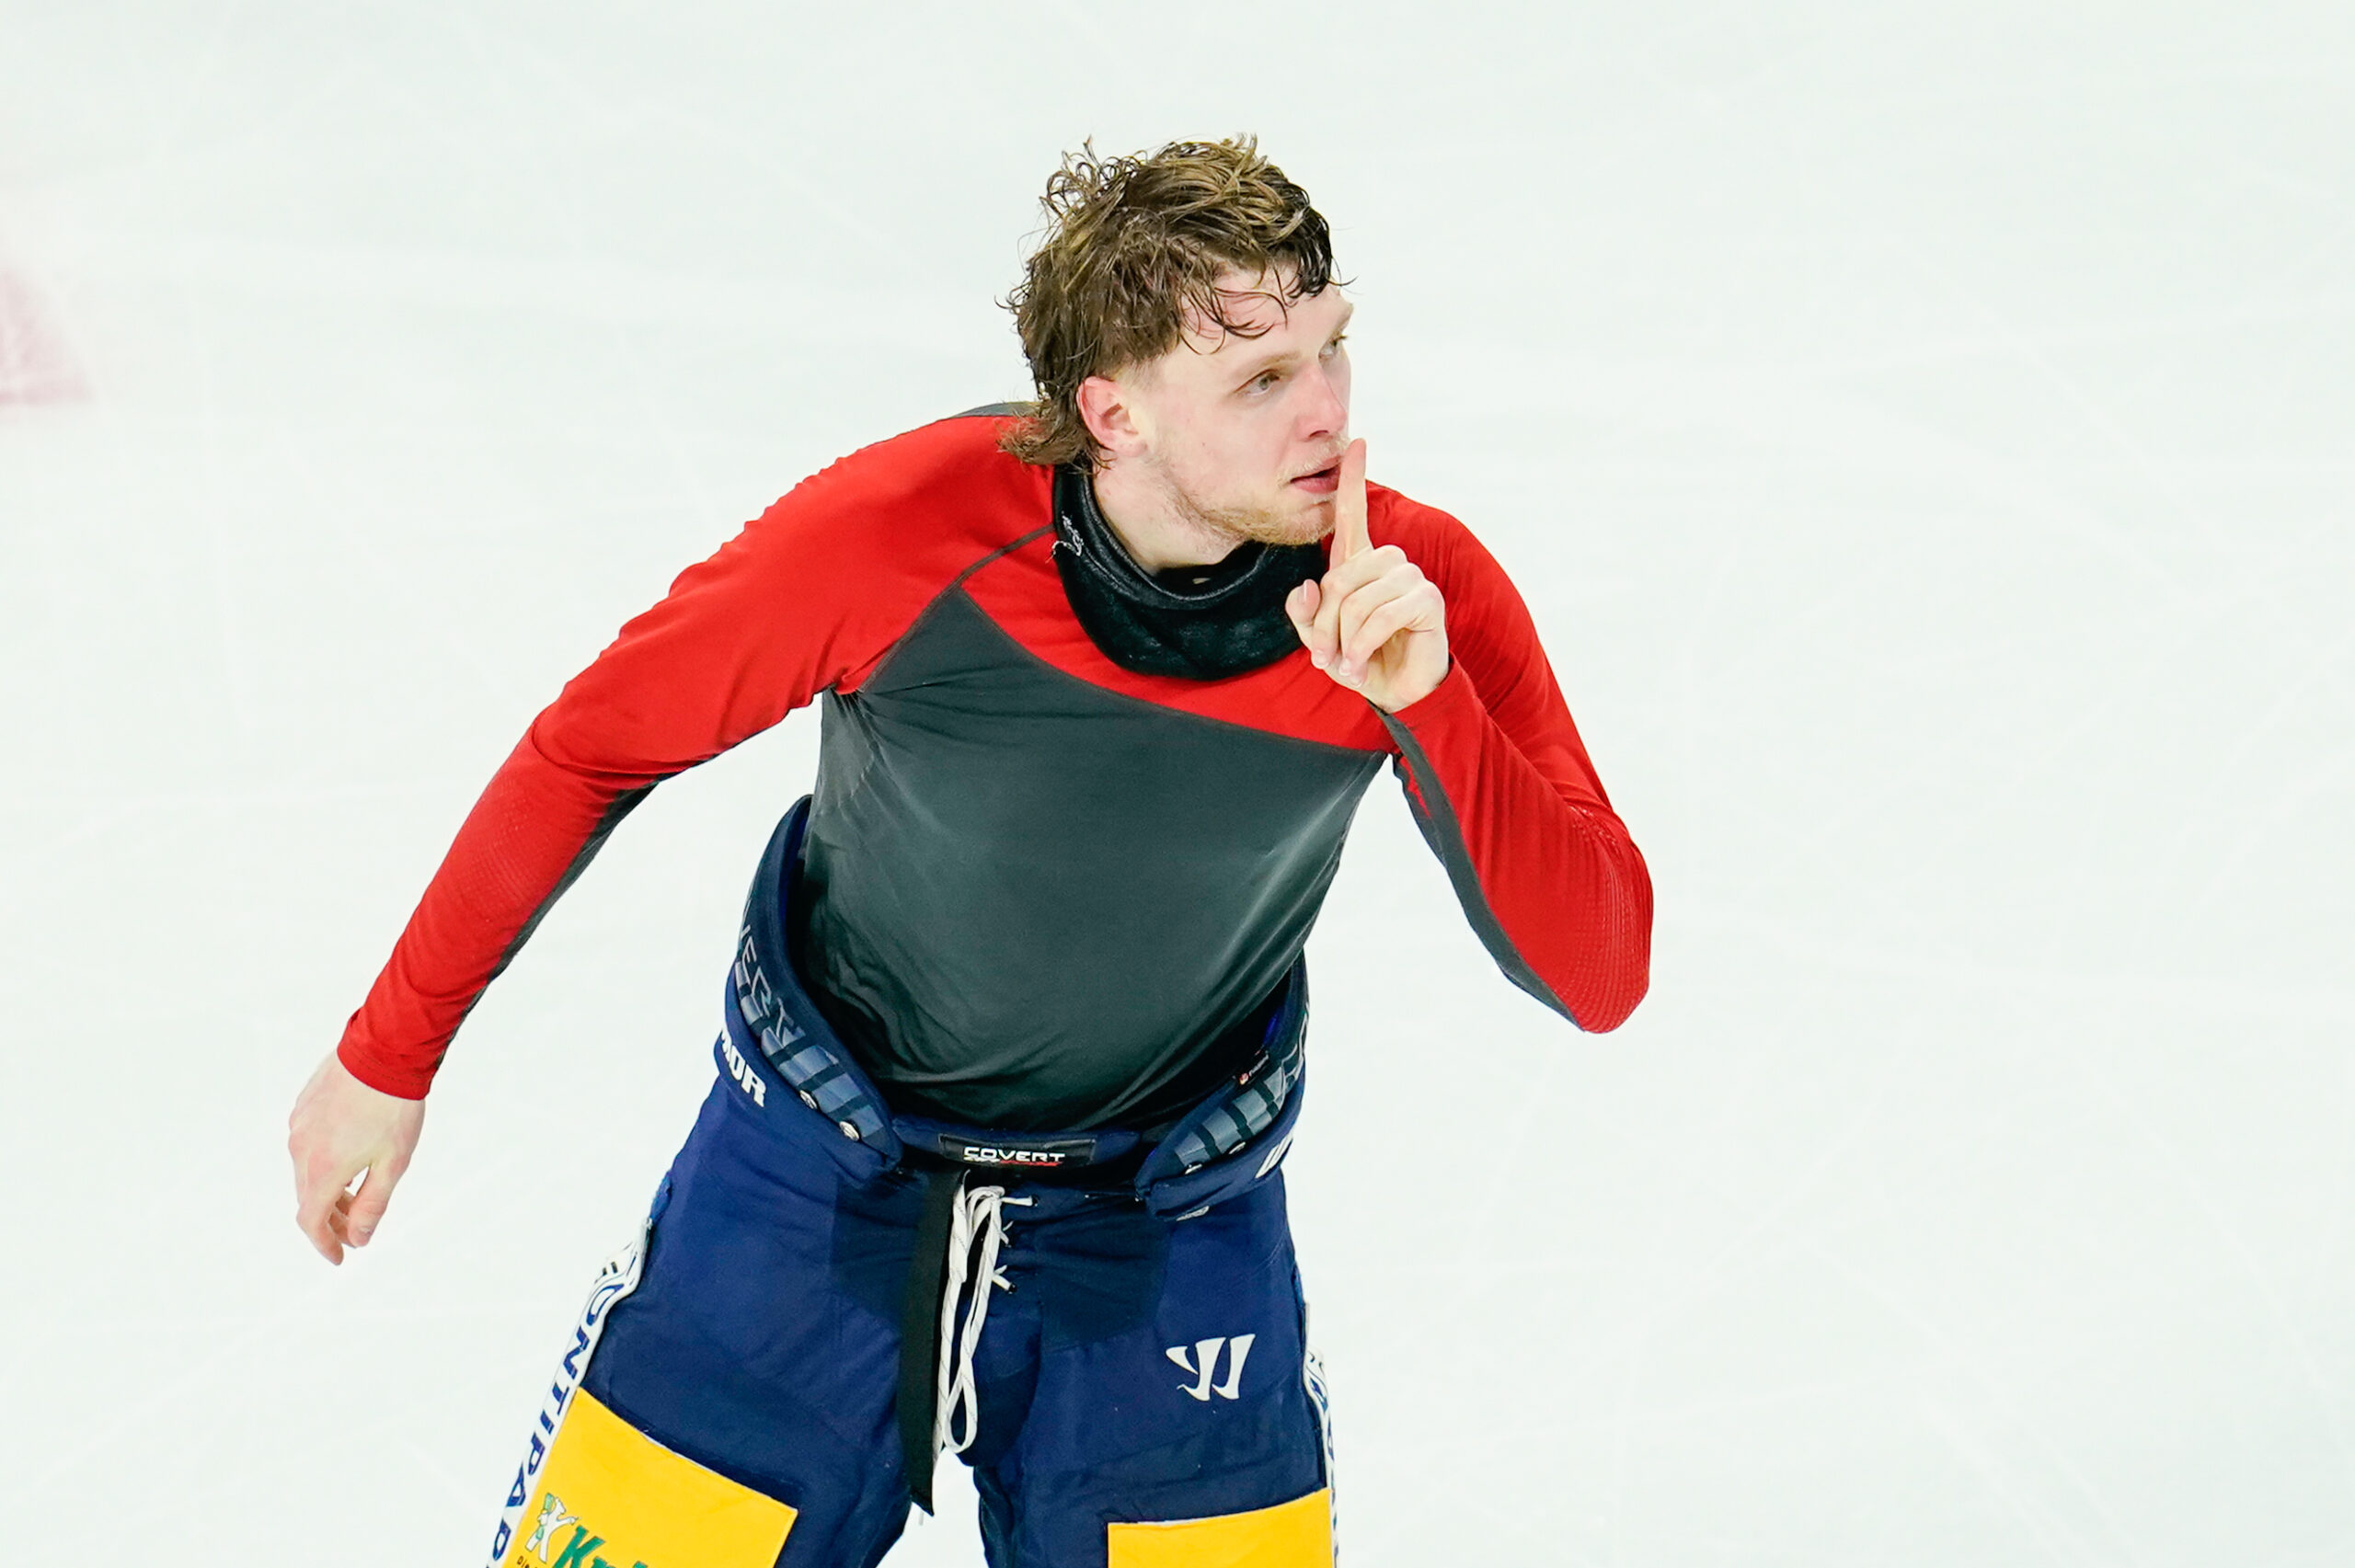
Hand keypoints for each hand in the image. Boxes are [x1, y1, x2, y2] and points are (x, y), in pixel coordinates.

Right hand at [287, 1048, 425, 1264]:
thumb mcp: (392, 1163)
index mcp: (321, 1170)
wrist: (384, 1049)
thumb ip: (372, 1205)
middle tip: (355, 1230)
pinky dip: (324, 1160)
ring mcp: (299, 1125)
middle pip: (309, 1198)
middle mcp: (300, 1150)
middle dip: (330, 1219)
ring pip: (307, 1170)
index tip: (340, 1257)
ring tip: (356, 1193)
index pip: (311, 1222)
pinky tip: (349, 1154)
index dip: (324, 1244)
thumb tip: (358, 1238)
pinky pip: (308, 1143)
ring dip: (328, 1189)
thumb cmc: (394, 1108)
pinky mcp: (303, 1105)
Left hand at [1284, 438, 1448, 711]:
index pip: (1355, 515)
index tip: (1357, 443)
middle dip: (1324, 622)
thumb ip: (1305, 614)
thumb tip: (1307, 586)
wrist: (1398, 692)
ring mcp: (1410, 578)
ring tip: (1347, 663)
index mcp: (1361, 565)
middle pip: (1338, 578)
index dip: (1354, 480)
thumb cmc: (1360, 660)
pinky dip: (1363, 644)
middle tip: (1325, 657)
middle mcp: (1388, 564)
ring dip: (1344, 637)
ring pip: (1356, 598)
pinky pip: (1380, 615)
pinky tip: (1362, 664)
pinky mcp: (1427, 600)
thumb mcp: (1321, 640)